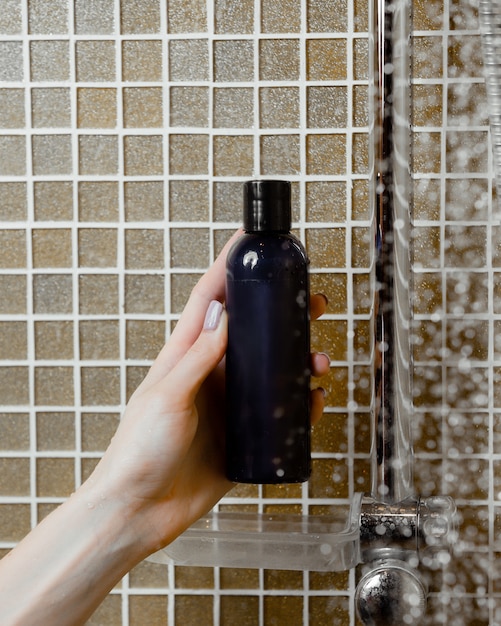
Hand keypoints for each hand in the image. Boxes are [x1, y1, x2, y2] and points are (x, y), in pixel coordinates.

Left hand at [86, 230, 329, 555]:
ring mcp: (228, 404)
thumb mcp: (166, 396)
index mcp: (185, 356)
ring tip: (318, 360)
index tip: (248, 242)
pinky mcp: (242, 436)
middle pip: (252, 332)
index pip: (210, 301)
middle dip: (282, 313)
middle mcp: (210, 374)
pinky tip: (313, 402)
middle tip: (313, 303)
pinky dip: (298, 405)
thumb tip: (221, 313)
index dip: (228, 268)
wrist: (140, 510)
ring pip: (271, 371)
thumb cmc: (139, 452)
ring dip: (297, 360)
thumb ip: (196, 357)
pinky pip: (277, 414)